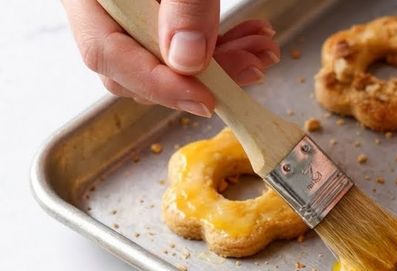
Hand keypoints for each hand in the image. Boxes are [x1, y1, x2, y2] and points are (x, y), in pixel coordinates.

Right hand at [62, 0, 280, 116]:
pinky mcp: (151, 10)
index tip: (207, 100)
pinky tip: (250, 40)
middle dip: (201, 77)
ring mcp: (124, 9)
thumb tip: (188, 61)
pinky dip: (217, 47)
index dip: (158, 85)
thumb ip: (183, 3)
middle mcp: (99, 4)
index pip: (107, 53)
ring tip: (262, 53)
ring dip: (220, 64)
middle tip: (252, 68)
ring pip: (162, 59)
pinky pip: (175, 42)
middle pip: (135, 66)